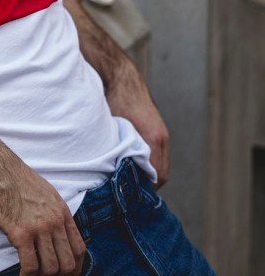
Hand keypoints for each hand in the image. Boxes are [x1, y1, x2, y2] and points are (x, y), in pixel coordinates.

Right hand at [0, 145, 86, 275]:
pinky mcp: (21, 233)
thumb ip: (56, 215)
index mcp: (63, 213)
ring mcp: (39, 228)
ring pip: (50, 269)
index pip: (79, 250)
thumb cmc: (18, 181)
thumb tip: (58, 235)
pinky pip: (30, 266)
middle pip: (67, 264)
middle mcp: (55, 222)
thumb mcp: (47, 194)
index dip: (75, 271)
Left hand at [106, 67, 169, 186]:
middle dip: (147, 184)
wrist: (121, 78)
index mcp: (153, 139)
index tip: (132, 197)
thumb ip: (118, 152)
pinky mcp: (157, 129)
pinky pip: (157, 153)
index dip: (146, 190)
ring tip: (129, 180)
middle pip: (160, 173)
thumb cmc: (114, 102)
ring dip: (147, 173)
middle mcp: (161, 137)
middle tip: (129, 192)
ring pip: (159, 163)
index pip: (158, 176)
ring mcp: (161, 133)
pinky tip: (132, 163)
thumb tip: (115, 176)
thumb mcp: (114, 130)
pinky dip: (148, 162)